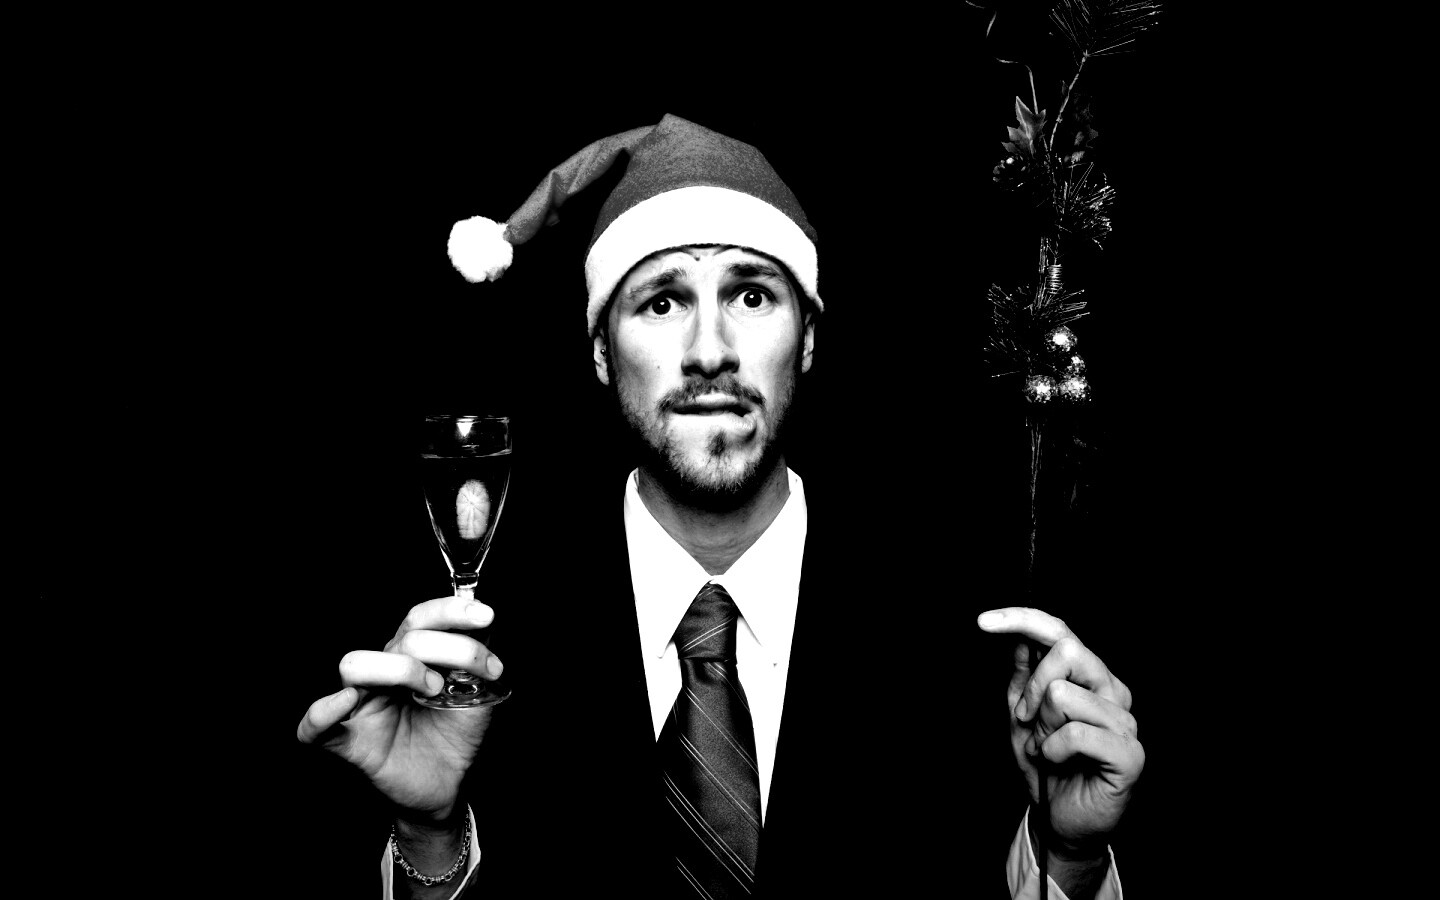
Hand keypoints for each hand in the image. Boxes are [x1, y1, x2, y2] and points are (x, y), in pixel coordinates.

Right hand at [296, 595, 503, 824]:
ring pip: (356, 665)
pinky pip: (315, 727)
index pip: (420, 618)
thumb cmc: (455, 735)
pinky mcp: (348, 742)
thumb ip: (475, 664)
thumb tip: (482, 626)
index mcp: (411, 656)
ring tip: (432, 691)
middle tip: (471, 675)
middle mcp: (383, 672)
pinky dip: (323, 713)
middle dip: (447, 649)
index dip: (451, 611)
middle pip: (402, 637)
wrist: (447, 784)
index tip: (486, 616)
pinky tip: (347, 701)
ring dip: (402, 670)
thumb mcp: (477, 695)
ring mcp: (362, 704)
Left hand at [977, 607, 1143, 858]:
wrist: (1060, 818)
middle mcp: (1112, 690)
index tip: (982, 621)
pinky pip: (1076, 732)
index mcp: (1090, 676)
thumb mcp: (1022, 714)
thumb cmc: (1045, 764)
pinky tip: (1059, 763)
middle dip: (1032, 688)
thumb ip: (1023, 676)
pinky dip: (1053, 750)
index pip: (1060, 630)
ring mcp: (1124, 720)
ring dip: (1041, 728)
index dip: (1020, 619)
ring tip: (1049, 750)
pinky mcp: (1129, 752)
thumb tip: (1021, 637)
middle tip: (1028, 723)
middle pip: (1066, 650)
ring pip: (1063, 694)